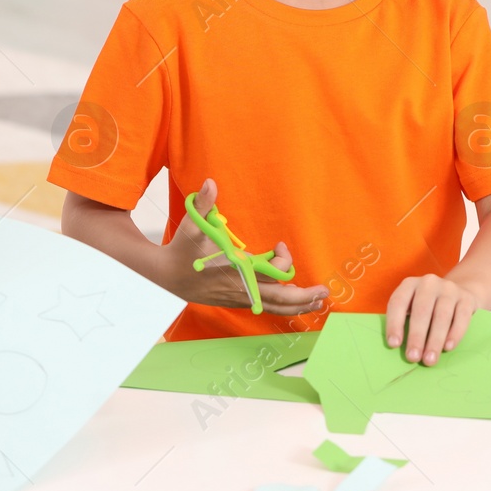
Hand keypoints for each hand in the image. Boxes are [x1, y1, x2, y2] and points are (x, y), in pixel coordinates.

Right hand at [163, 179, 327, 314]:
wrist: (165, 276)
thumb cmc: (181, 250)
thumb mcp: (192, 225)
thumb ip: (204, 205)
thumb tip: (211, 182)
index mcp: (236, 271)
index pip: (273, 273)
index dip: (284, 260)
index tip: (281, 245)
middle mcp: (241, 288)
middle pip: (280, 300)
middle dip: (304, 298)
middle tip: (325, 292)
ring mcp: (240, 297)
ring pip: (274, 308)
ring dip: (297, 306)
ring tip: (317, 302)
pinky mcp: (238, 300)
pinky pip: (266, 308)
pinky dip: (284, 307)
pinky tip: (296, 303)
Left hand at [386, 274, 479, 366]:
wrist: (458, 293)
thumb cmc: (427, 308)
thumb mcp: (412, 307)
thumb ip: (404, 322)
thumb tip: (398, 348)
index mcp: (409, 285)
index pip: (398, 303)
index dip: (394, 324)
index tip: (394, 345)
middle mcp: (429, 283)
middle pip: (422, 311)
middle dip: (416, 336)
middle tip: (413, 358)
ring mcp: (449, 289)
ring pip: (442, 316)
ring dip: (435, 340)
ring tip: (429, 360)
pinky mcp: (467, 298)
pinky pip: (461, 317)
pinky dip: (455, 334)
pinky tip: (448, 348)